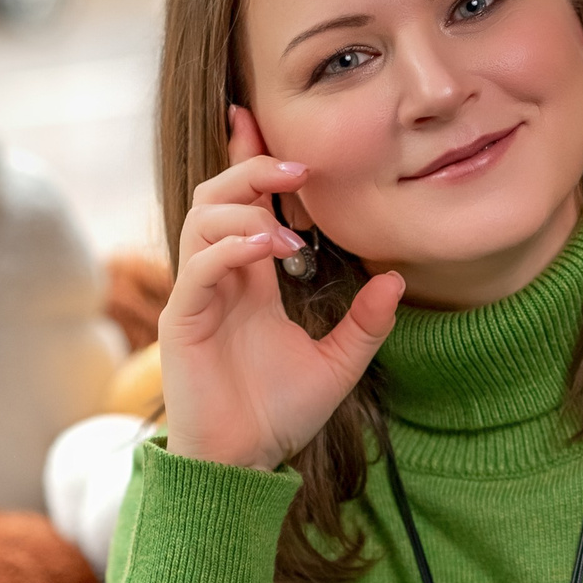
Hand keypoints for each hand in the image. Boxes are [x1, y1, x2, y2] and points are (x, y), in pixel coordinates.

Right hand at [159, 106, 403, 470]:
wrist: (242, 463)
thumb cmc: (277, 416)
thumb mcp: (339, 365)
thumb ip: (366, 324)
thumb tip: (397, 279)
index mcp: (249, 280)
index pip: (244, 204)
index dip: (248, 158)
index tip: (257, 119)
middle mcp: (219, 279)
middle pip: (217, 195)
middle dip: (252, 168)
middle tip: (299, 169)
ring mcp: (198, 296)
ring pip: (202, 219)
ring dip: (246, 209)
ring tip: (288, 231)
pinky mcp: (185, 321)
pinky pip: (198, 266)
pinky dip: (231, 248)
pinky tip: (268, 250)